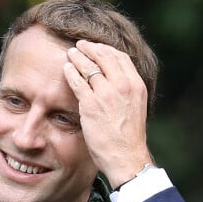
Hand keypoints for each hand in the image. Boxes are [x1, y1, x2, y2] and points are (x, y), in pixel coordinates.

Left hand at [63, 40, 153, 188]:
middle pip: (104, 56)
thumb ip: (126, 93)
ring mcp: (106, 93)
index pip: (120, 58)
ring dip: (78, 57)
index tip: (97, 48)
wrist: (126, 156)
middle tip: (80, 45)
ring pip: (89, 66)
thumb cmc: (129, 138)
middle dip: (90, 48)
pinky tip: (66, 69)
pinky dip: (71, 72)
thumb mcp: (135, 108)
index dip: (106, 50)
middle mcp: (123, 85)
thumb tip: (116, 85)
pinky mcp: (91, 104)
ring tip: (70, 53)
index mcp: (136, 85)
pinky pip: (77, 81)